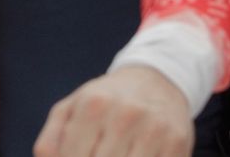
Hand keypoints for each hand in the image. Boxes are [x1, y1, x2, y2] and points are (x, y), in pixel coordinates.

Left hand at [34, 65, 192, 156]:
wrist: (157, 81)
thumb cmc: (105, 101)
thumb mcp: (71, 109)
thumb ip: (52, 139)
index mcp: (93, 105)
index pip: (72, 156)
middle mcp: (125, 115)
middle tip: (94, 154)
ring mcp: (155, 131)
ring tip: (113, 153)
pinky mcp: (178, 144)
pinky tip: (132, 154)